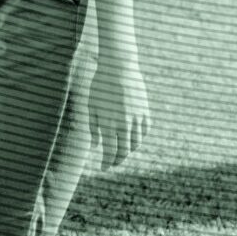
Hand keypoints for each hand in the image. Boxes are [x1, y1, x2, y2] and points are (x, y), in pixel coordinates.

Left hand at [83, 51, 150, 171]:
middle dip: (117, 161)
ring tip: (121, 151)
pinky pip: (144, 131)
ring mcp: (136, 118)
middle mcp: (124, 123)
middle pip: (124, 151)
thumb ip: (93, 128)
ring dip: (128, 150)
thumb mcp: (91, 106)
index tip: (103, 168)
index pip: (109, 151)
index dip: (106, 162)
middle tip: (112, 164)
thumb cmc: (100, 86)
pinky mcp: (145, 111)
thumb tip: (95, 147)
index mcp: (108, 123)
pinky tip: (133, 139)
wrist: (119, 67)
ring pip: (136, 143)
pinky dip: (139, 138)